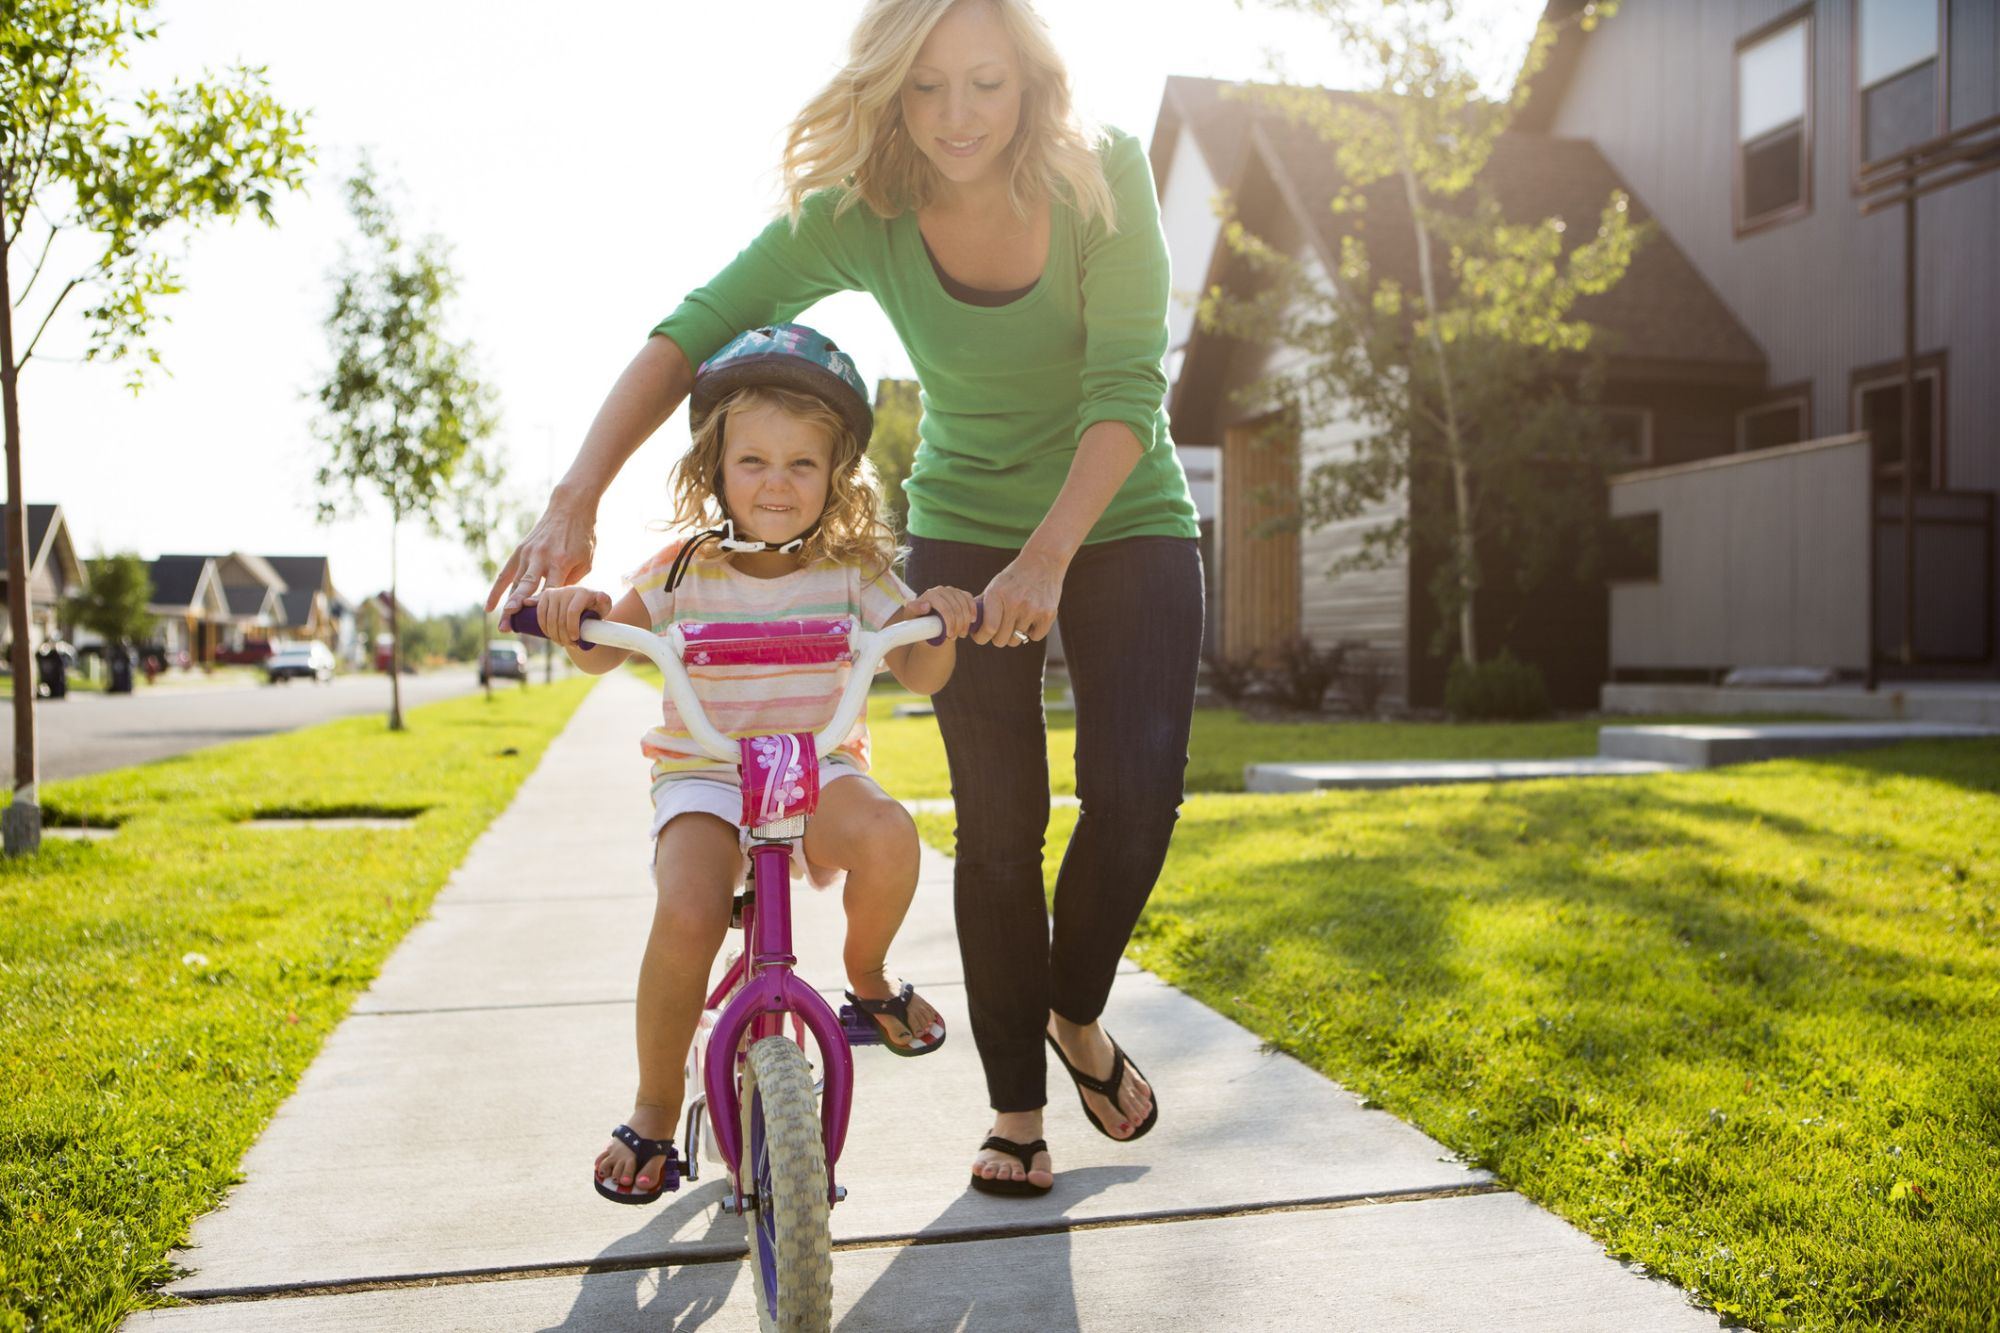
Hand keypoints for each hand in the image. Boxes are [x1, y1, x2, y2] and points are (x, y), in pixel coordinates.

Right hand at [488, 496, 597, 615]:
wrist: (570, 507)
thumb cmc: (583, 537)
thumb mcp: (586, 560)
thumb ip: (572, 582)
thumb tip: (559, 604)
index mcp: (561, 561)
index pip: (550, 590)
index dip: (543, 607)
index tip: (539, 624)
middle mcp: (541, 558)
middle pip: (526, 588)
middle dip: (517, 608)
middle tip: (509, 627)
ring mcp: (528, 554)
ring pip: (515, 584)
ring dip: (508, 606)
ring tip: (504, 626)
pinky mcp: (520, 551)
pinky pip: (504, 574)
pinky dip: (496, 591)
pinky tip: (489, 608)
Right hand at [528, 586, 610, 648]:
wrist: (584, 603)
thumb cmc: (596, 608)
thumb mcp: (604, 606)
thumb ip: (605, 602)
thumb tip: (600, 596)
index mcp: (582, 592)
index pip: (572, 612)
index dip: (572, 628)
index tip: (575, 640)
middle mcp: (567, 589)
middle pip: (560, 618)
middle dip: (563, 635)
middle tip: (570, 645)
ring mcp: (555, 592)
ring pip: (549, 618)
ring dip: (554, 634)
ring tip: (562, 643)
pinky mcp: (546, 595)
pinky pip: (540, 614)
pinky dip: (544, 627)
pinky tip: (551, 635)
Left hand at [904, 585, 978, 639]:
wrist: (926, 621)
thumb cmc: (917, 620)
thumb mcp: (912, 617)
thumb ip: (914, 610)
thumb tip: (926, 606)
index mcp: (930, 595)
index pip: (944, 608)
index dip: (949, 623)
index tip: (950, 635)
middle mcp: (940, 590)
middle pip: (956, 607)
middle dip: (958, 624)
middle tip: (956, 637)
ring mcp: (951, 590)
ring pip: (964, 604)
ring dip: (966, 621)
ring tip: (962, 633)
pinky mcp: (959, 593)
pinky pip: (969, 599)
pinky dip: (972, 610)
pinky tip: (972, 620)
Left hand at [975, 548, 1065, 648]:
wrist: (1043, 560)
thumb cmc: (1015, 576)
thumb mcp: (996, 585)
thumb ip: (982, 606)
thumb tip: (969, 626)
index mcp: (997, 594)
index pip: (987, 629)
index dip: (981, 637)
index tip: (981, 637)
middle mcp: (1014, 602)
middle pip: (1001, 640)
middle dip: (998, 638)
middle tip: (1001, 629)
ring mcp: (1032, 609)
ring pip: (1017, 640)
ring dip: (1015, 634)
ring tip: (1018, 620)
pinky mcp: (1048, 614)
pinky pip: (1035, 637)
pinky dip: (1032, 632)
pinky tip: (1032, 619)